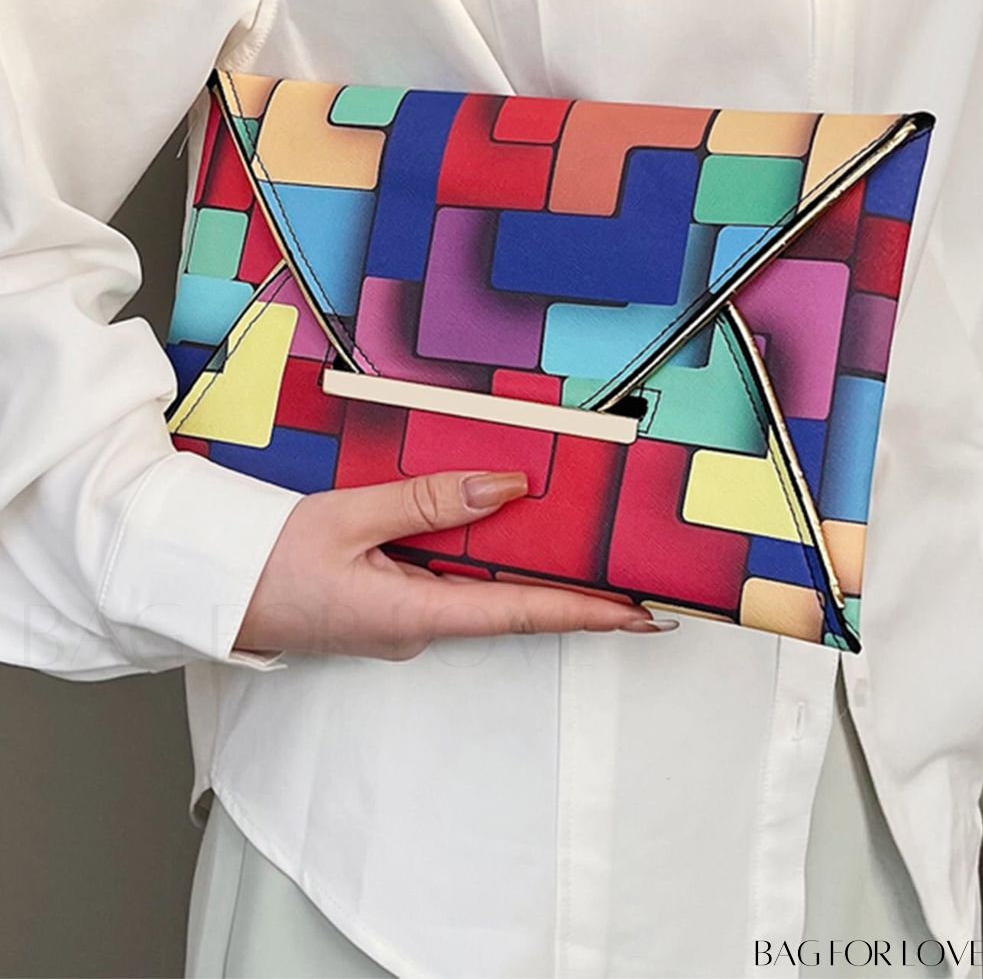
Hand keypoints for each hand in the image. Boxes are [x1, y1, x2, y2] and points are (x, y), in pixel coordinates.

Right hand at [234, 470, 676, 659]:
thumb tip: (505, 489)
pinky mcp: (388, 605)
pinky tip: (506, 537)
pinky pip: (450, 582)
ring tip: (591, 551)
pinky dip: (486, 563)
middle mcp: (417, 627)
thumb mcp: (348, 517)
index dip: (587, 613)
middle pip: (511, 604)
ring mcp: (403, 620)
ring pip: (481, 591)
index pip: (519, 613)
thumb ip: (428, 501)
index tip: (641, 615)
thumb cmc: (265, 560)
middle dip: (576, 593)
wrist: (208, 589)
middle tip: (638, 576)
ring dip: (532, 574)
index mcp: (411, 614)